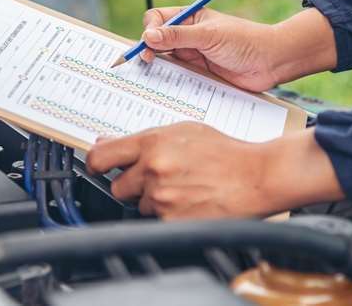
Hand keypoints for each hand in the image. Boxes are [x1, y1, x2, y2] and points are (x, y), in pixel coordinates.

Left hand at [86, 123, 344, 219]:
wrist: (257, 175)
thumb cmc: (225, 151)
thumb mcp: (183, 131)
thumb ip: (144, 138)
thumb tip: (106, 142)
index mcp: (153, 143)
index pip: (101, 157)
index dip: (94, 164)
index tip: (97, 168)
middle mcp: (153, 169)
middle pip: (118, 186)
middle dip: (132, 185)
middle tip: (157, 179)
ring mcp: (162, 197)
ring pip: (140, 205)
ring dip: (154, 200)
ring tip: (183, 188)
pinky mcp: (173, 220)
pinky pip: (158, 221)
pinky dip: (170, 215)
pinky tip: (190, 201)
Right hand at [139, 7, 337, 91]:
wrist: (272, 62)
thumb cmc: (245, 41)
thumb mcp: (209, 35)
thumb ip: (178, 36)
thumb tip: (148, 35)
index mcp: (190, 18)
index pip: (158, 19)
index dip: (150, 29)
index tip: (149, 42)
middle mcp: (188, 36)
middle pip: (157, 41)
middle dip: (148, 49)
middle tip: (145, 61)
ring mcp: (193, 56)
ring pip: (165, 61)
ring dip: (157, 67)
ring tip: (151, 74)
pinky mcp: (199, 75)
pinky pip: (177, 78)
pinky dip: (169, 82)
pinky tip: (165, 86)